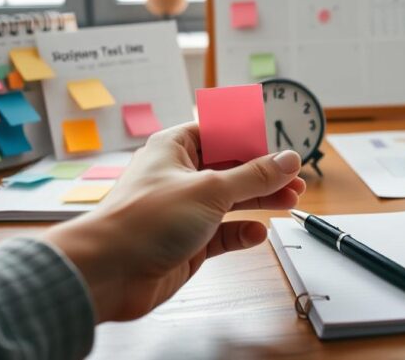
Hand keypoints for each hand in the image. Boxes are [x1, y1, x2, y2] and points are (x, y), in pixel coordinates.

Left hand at [43, 122, 305, 322]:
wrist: (109, 272)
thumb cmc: (145, 220)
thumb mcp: (210, 189)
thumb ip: (253, 176)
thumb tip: (287, 158)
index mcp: (176, 148)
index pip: (221, 132)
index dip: (251, 138)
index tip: (281, 147)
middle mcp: (179, 175)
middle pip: (231, 167)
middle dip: (264, 174)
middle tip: (296, 181)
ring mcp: (183, 210)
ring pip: (231, 200)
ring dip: (260, 201)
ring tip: (290, 202)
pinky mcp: (187, 242)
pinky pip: (222, 233)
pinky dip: (241, 233)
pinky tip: (258, 233)